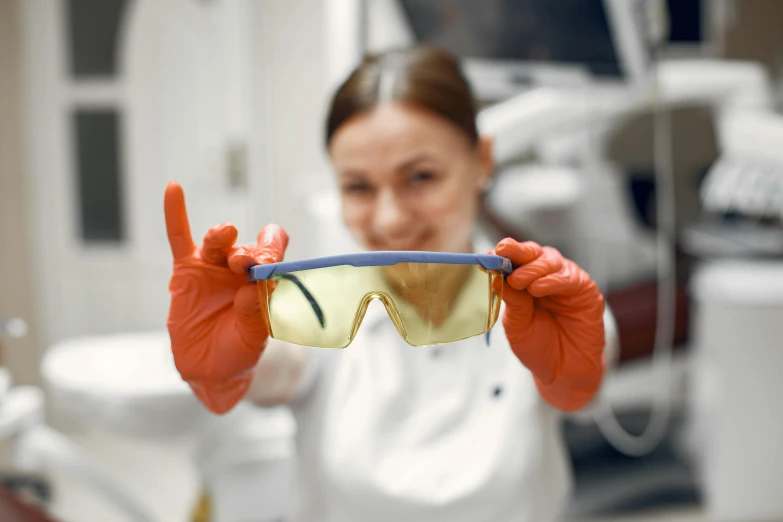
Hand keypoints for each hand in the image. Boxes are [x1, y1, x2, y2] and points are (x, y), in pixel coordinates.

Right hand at [164, 181, 287, 413]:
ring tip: (226, 236)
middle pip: (248, 246)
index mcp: (264, 280)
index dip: (274, 247)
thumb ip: (255, 314)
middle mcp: (241, 270)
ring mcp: (213, 268)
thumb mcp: (253, 338)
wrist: (209, 370)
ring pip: (220, 241)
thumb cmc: (239, 351)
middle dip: (249, 251)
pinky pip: (180, 238)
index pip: (274, 249)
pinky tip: (174, 189)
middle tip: (244, 264)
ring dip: (223, 236)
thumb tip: (252, 289)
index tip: (269, 259)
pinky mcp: (187, 272)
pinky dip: (176, 214)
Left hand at [494, 238, 605, 411]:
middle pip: (533, 253)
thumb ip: (511, 299)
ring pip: (551, 261)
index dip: (503, 254)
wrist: (562, 372)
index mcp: (527, 280)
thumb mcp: (516, 323)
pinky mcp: (587, 292)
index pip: (515, 259)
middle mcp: (548, 276)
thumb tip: (494, 274)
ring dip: (532, 269)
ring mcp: (568, 281)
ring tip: (518, 280)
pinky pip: (569, 279)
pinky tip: (538, 288)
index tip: (489, 253)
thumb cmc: (537, 345)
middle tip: (502, 252)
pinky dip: (552, 281)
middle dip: (517, 251)